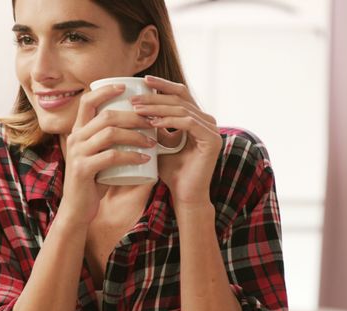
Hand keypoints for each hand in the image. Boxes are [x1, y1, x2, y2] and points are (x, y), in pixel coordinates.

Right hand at [57, 84, 156, 226]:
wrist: (77, 209)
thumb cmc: (93, 181)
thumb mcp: (98, 156)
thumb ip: (109, 141)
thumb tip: (137, 123)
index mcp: (77, 131)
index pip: (88, 101)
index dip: (106, 91)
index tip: (125, 88)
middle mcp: (75, 138)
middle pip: (106, 116)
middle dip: (133, 116)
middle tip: (153, 121)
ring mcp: (77, 153)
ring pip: (110, 133)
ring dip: (135, 135)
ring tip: (153, 140)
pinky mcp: (83, 169)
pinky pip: (111, 156)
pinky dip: (131, 156)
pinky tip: (145, 159)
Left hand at [130, 76, 221, 206]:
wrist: (184, 194)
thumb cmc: (170, 171)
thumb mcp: (158, 142)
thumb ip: (154, 125)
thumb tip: (135, 106)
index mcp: (197, 118)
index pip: (180, 94)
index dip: (163, 85)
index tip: (143, 80)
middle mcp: (207, 121)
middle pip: (180, 99)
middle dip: (154, 97)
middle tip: (133, 99)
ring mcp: (212, 130)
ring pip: (182, 109)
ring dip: (157, 108)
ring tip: (137, 110)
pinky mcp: (212, 140)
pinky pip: (188, 123)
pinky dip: (169, 121)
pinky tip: (152, 123)